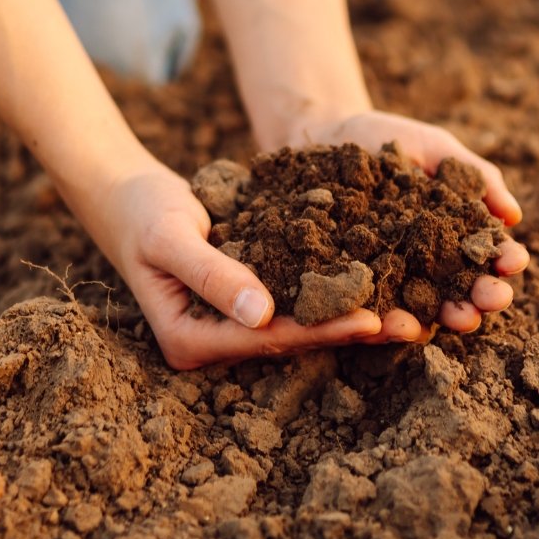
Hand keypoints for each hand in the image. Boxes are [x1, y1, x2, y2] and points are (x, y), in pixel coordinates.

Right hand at [72, 159, 382, 368]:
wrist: (127, 194)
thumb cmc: (142, 213)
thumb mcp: (171, 238)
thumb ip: (213, 275)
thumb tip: (262, 315)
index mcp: (189, 342)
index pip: (267, 339)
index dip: (320, 328)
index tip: (371, 317)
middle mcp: (213, 343)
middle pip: (292, 339)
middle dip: (350, 330)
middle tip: (410, 322)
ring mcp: (231, 325)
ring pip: (301, 324)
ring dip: (353, 315)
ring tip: (411, 312)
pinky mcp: (250, 301)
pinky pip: (298, 300)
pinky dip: (336, 292)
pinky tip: (383, 283)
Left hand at [285, 110, 530, 342]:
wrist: (327, 136)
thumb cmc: (388, 139)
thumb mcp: (435, 149)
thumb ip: (476, 176)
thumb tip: (514, 216)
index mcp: (456, 233)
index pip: (488, 253)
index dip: (505, 259)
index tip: (515, 260)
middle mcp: (429, 264)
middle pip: (464, 289)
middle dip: (483, 297)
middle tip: (494, 298)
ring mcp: (392, 277)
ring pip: (424, 307)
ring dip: (445, 316)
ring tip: (460, 318)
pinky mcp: (354, 284)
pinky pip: (372, 307)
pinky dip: (386, 319)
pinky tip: (399, 322)